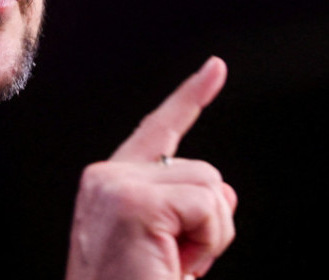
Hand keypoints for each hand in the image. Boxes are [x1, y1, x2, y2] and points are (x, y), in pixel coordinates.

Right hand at [65, 57, 235, 279]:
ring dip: (208, 239)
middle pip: (200, 172)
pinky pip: (208, 205)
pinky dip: (207, 243)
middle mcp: (105, 177)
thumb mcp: (173, 252)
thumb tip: (223, 192)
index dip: (190, 99)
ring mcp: (115, 186)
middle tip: (171, 266)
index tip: (218, 68)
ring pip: (209, 188)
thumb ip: (192, 214)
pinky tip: (173, 266)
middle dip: (206, 225)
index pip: (158, 132)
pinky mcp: (134, 201)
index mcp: (108, 186)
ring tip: (170, 269)